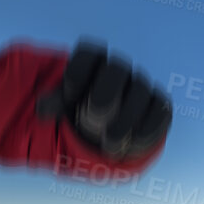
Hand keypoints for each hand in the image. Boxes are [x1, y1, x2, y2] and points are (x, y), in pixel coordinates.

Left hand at [35, 41, 170, 159]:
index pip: (87, 54)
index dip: (77, 73)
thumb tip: (42, 108)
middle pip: (116, 70)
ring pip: (140, 93)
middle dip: (103, 98)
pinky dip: (146, 132)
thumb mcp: (62, 107)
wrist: (105, 134)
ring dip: (124, 122)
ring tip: (108, 144)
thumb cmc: (79, 113)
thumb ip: (53, 104)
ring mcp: (141, 87)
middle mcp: (118, 69)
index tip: (69, 96)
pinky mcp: (159, 107)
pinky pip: (161, 113)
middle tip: (91, 123)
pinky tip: (128, 150)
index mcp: (92, 62)